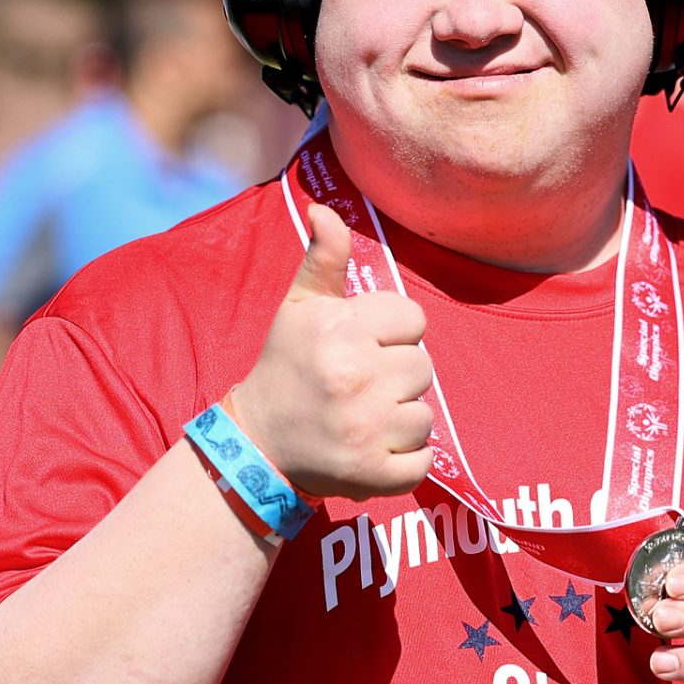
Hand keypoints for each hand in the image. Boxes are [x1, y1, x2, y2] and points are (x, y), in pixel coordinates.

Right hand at [227, 204, 433, 499]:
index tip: (362, 347)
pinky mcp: (373, 473)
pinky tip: (371, 448)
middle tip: (360, 386)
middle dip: (396, 376)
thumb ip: (323, 258)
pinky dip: (405, 460)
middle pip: (423, 368)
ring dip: (400, 419)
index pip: (413, 320)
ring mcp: (365, 429)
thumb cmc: (286, 366)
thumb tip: (324, 209)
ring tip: (363, 417)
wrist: (258, 444)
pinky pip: (423, 460)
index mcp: (340, 330)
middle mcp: (354, 377)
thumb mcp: (299, 308)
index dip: (392, 334)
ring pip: (424, 415)